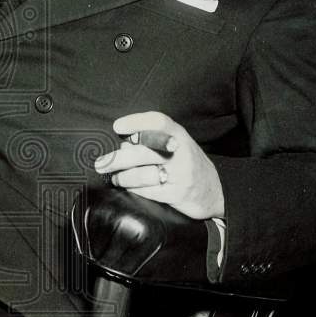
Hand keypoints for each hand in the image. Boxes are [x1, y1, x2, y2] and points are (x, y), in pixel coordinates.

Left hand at [93, 111, 224, 219]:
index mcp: (178, 135)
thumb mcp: (176, 143)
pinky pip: (148, 192)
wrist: (215, 191)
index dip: (136, 122)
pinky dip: (134, 190)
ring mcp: (180, 174)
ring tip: (114, 178)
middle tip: (101, 164)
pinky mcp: (177, 194)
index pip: (158, 122)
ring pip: (142, 174)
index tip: (117, 127)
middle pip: (142, 152)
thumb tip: (121, 143)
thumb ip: (153, 139)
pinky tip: (128, 188)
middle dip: (117, 159)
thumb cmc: (186, 163)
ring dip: (122, 177)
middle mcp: (180, 152)